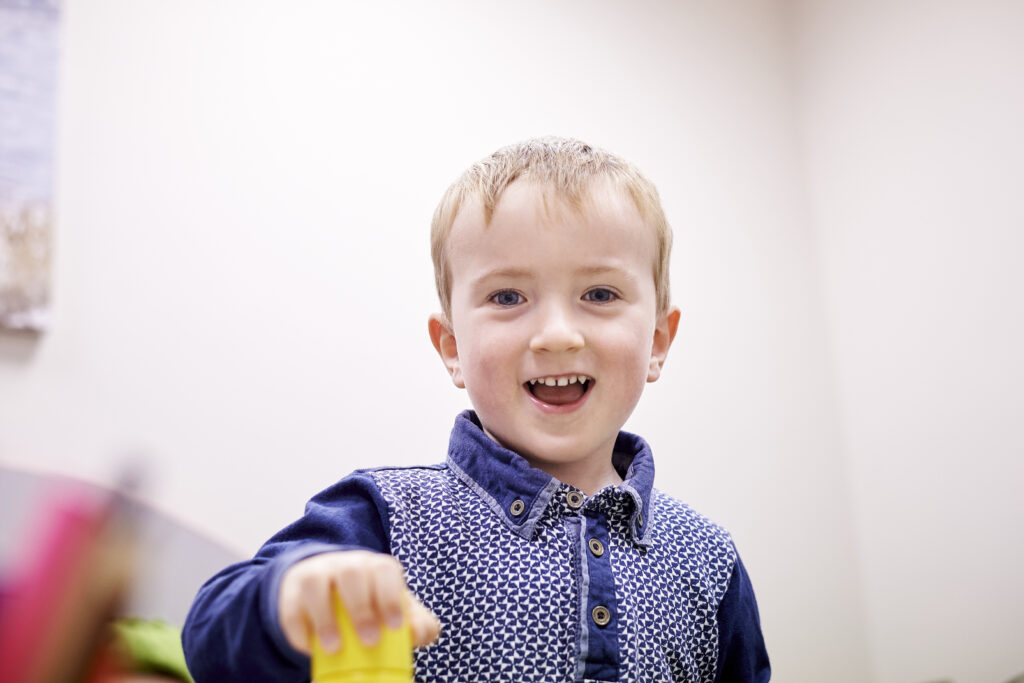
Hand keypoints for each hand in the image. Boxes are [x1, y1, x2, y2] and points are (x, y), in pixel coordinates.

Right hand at [277, 550, 440, 654]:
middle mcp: (345, 564)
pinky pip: (291, 607)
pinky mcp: (291, 593)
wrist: (327, 592)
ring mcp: (316, 575)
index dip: (391, 596)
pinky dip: (299, 630)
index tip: (395, 626)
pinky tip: (310, 648)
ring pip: (315, 583)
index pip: (384, 570)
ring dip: (325, 618)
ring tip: (335, 649)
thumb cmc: (371, 603)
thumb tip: (418, 634)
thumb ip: (418, 623)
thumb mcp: (396, 610)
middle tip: (370, 641)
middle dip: (361, 608)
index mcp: (375, 567)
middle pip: (351, 574)